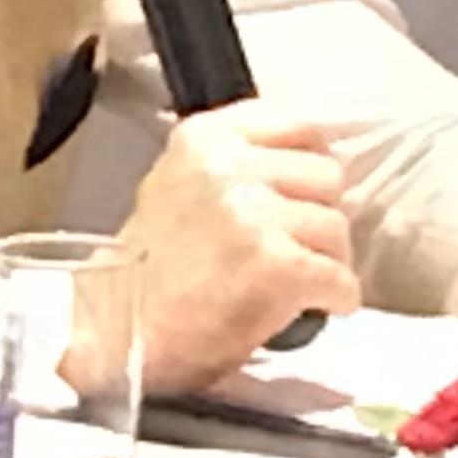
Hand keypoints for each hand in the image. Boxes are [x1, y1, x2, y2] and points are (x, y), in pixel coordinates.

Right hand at [117, 104, 363, 393]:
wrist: (117, 332)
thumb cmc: (148, 269)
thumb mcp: (178, 184)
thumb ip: (233, 162)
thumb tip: (301, 167)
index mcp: (204, 137)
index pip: (300, 126)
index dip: (310, 163)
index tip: (302, 193)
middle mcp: (229, 164)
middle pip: (326, 175)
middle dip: (319, 214)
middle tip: (298, 247)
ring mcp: (254, 212)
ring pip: (337, 226)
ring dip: (329, 259)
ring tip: (301, 283)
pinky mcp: (277, 263)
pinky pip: (340, 277)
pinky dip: (336, 297)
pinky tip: (317, 308)